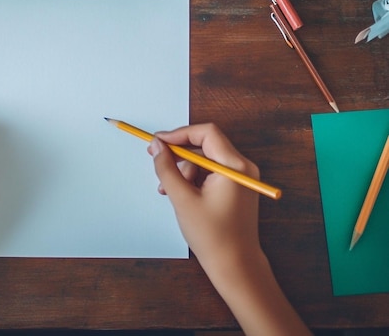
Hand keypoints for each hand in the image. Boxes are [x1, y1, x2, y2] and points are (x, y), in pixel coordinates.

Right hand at [147, 123, 260, 270]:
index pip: (206, 133)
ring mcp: (240, 177)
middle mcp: (242, 167)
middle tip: (157, 161)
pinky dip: (193, 179)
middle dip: (179, 155)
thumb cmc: (212, 236)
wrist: (235, 265)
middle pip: (205, 146)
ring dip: (183, 170)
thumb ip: (167, 168)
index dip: (179, 134)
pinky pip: (210, 172)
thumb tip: (156, 146)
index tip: (158, 141)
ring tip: (168, 189)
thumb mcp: (182, 199)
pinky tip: (179, 193)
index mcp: (234, 167)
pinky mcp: (236, 187)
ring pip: (205, 160)